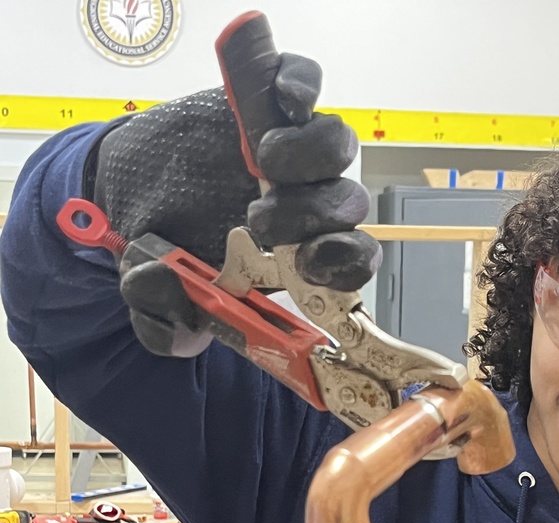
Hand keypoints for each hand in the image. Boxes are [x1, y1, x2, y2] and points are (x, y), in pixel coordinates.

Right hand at [102, 49, 379, 355]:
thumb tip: (172, 303)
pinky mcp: (266, 102)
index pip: (348, 262)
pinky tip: (284, 99)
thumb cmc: (162, 248)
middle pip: (346, 204)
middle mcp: (305, 204)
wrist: (125, 190)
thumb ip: (164, 319)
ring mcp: (291, 151)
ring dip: (309, 156)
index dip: (344, 263)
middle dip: (312, 215)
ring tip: (262, 160)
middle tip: (260, 220)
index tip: (309, 264)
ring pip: (335, 146)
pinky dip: (300, 84)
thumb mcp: (155, 298)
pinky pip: (305, 82)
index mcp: (294, 257)